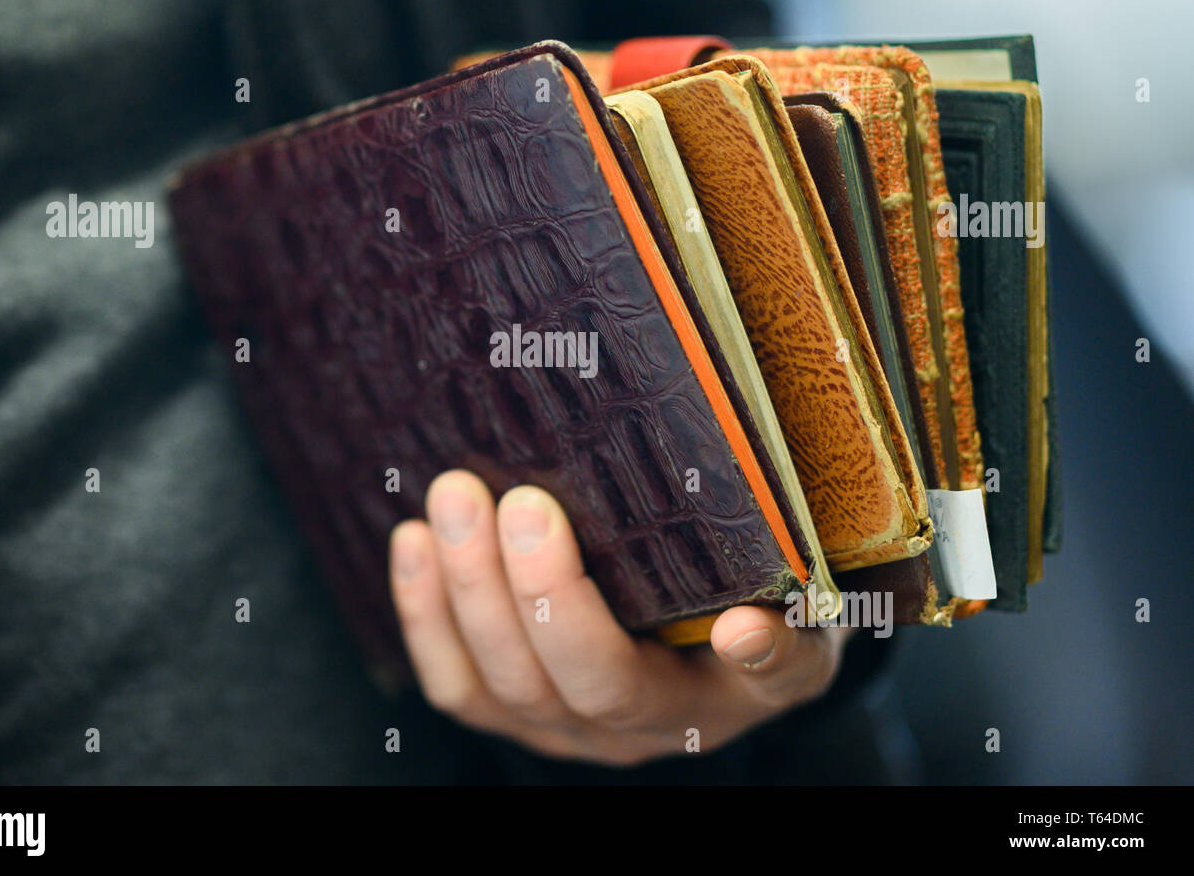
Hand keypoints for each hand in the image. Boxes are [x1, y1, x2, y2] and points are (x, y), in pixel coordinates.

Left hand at [389, 469, 850, 766]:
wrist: (741, 646)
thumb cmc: (777, 619)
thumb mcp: (810, 630)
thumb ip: (788, 643)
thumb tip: (747, 633)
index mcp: (695, 708)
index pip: (618, 681)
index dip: (579, 614)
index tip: (586, 537)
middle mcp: (620, 732)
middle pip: (543, 678)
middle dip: (509, 583)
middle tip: (498, 492)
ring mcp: (560, 725)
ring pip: (487, 682)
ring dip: (456, 588)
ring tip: (449, 498)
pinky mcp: (516, 706)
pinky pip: (455, 682)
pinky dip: (423, 612)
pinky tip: (413, 541)